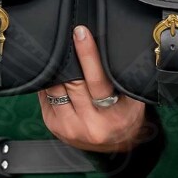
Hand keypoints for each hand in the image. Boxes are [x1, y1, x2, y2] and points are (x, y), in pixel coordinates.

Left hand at [38, 25, 146, 152]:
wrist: (117, 144)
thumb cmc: (126, 114)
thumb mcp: (132, 97)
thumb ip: (119, 77)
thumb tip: (100, 44)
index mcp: (113, 115)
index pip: (97, 79)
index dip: (88, 54)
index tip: (81, 33)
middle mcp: (90, 124)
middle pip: (71, 82)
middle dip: (68, 58)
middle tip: (67, 36)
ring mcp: (69, 127)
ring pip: (55, 89)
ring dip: (56, 70)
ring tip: (59, 53)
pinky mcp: (54, 126)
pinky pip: (46, 97)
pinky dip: (50, 83)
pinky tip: (55, 74)